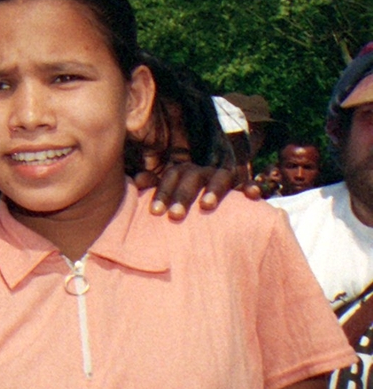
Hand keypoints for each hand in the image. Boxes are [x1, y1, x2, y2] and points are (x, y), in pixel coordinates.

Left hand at [137, 163, 262, 218]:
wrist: (211, 191)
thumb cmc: (182, 199)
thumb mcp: (167, 192)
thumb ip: (154, 185)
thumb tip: (137, 178)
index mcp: (183, 172)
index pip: (171, 176)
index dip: (163, 192)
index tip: (155, 212)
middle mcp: (203, 171)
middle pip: (193, 177)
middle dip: (183, 196)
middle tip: (175, 216)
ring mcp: (223, 176)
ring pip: (220, 177)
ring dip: (213, 190)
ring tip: (206, 206)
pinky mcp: (242, 184)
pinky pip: (248, 183)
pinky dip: (250, 186)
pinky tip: (252, 195)